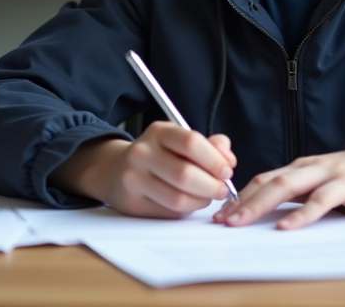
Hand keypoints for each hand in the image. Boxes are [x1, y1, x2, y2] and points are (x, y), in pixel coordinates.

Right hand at [52, 122, 236, 217]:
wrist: (116, 170)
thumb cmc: (158, 155)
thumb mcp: (180, 141)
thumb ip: (209, 145)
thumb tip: (228, 159)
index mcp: (159, 132)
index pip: (191, 142)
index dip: (215, 160)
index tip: (227, 170)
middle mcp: (142, 152)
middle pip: (186, 174)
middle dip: (212, 185)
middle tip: (222, 189)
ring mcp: (134, 179)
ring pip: (178, 198)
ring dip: (201, 201)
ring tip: (207, 196)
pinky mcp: (133, 203)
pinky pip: (169, 212)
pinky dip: (187, 210)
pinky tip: (190, 202)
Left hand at [213, 140, 344, 229]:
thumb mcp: (317, 182)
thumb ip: (295, 194)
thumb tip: (263, 213)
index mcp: (296, 167)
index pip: (261, 180)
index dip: (239, 197)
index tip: (220, 215)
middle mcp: (306, 167)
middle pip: (268, 182)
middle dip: (242, 202)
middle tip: (222, 221)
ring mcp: (326, 173)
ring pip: (287, 186)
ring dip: (260, 205)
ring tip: (242, 222)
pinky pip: (321, 200)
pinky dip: (302, 214)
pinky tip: (287, 226)